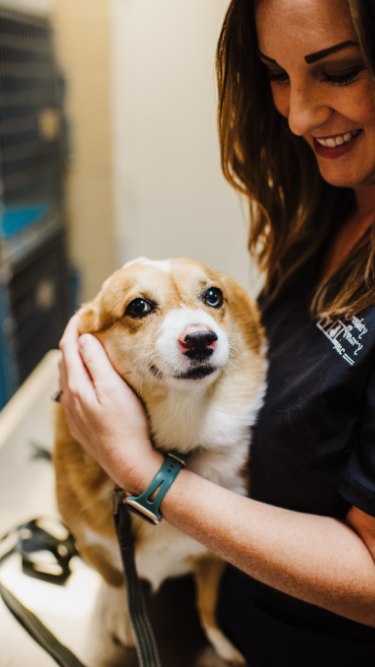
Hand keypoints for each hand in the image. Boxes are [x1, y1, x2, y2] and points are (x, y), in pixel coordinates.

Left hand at [58, 313, 162, 492]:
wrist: (130, 464)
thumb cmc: (127, 425)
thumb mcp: (113, 387)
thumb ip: (96, 361)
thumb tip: (84, 338)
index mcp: (76, 385)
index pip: (68, 347)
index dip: (74, 326)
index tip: (85, 313)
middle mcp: (69, 399)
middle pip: (65, 361)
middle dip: (74, 340)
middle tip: (90, 326)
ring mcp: (74, 413)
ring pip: (68, 378)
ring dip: (75, 360)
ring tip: (90, 348)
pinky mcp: (81, 425)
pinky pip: (73, 393)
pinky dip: (79, 378)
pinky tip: (90, 380)